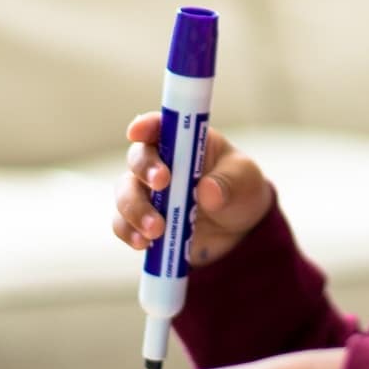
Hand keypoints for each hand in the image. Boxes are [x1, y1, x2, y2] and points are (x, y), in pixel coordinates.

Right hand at [111, 113, 274, 267]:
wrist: (239, 232)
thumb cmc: (240, 190)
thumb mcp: (245, 181)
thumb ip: (228, 183)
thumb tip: (208, 192)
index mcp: (184, 141)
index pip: (159, 126)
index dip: (145, 125)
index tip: (137, 132)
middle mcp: (160, 162)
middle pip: (138, 158)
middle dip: (145, 169)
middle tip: (162, 184)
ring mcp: (148, 193)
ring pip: (126, 193)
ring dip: (136, 209)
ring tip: (157, 229)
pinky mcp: (143, 221)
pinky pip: (123, 223)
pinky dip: (128, 232)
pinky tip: (143, 243)